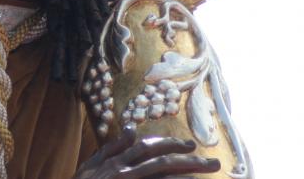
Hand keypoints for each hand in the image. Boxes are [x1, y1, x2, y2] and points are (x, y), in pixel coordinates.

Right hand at [73, 125, 220, 177]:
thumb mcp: (90, 166)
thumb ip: (111, 148)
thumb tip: (131, 129)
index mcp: (115, 161)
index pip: (148, 147)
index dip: (170, 144)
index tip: (189, 146)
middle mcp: (123, 171)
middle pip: (162, 161)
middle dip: (189, 160)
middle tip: (212, 163)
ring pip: (162, 175)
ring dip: (186, 173)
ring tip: (206, 172)